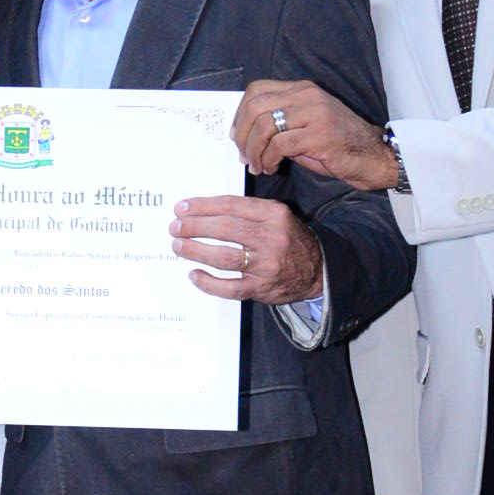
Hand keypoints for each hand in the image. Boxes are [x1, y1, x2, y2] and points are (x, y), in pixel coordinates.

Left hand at [170, 195, 324, 303]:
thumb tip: (203, 211)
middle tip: (175, 227)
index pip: (230, 206)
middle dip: (194, 227)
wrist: (318, 270)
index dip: (202, 206)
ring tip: (178, 247)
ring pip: (224, 257)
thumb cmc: (289, 239)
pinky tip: (194, 274)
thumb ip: (247, 211)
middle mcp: (271, 238)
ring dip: (195, 251)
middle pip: (225, 229)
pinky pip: (230, 288)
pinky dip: (208, 282)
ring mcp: (267, 265)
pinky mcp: (262, 288)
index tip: (181, 208)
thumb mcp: (277, 216)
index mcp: (274, 214)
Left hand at [236, 79, 398, 189]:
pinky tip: (271, 168)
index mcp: (301, 89)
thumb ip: (279, 123)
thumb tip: (246, 135)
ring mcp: (314, 112)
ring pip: (264, 125)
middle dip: (242, 135)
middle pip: (255, 106)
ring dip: (253, 151)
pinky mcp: (319, 134)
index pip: (257, 89)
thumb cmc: (337, 145)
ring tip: (257, 165)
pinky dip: (268, 159)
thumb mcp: (305, 125)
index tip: (237, 136)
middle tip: (243, 156)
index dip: (240, 114)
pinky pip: (279, 145)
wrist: (372, 156)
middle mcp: (307, 96)